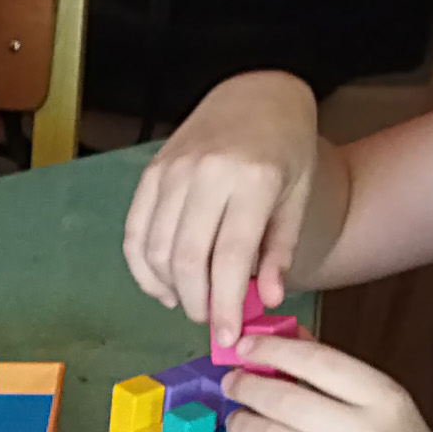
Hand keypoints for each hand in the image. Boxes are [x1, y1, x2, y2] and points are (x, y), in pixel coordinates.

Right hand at [124, 72, 322, 342]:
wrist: (255, 94)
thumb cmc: (283, 147)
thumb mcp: (297, 195)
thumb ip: (279, 249)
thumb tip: (265, 301)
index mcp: (252, 178)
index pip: (229, 257)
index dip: (224, 305)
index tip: (226, 337)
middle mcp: (207, 173)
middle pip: (187, 259)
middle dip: (196, 302)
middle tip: (210, 319)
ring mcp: (173, 171)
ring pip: (157, 252)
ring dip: (170, 289)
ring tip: (190, 300)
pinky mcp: (150, 174)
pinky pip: (135, 235)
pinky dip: (143, 270)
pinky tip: (163, 286)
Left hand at [221, 334, 432, 431]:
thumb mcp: (389, 410)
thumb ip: (340, 378)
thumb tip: (291, 341)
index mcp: (385, 399)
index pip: (319, 362)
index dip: (274, 349)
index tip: (245, 343)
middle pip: (285, 402)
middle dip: (247, 388)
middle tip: (231, 383)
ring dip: (242, 426)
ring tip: (237, 419)